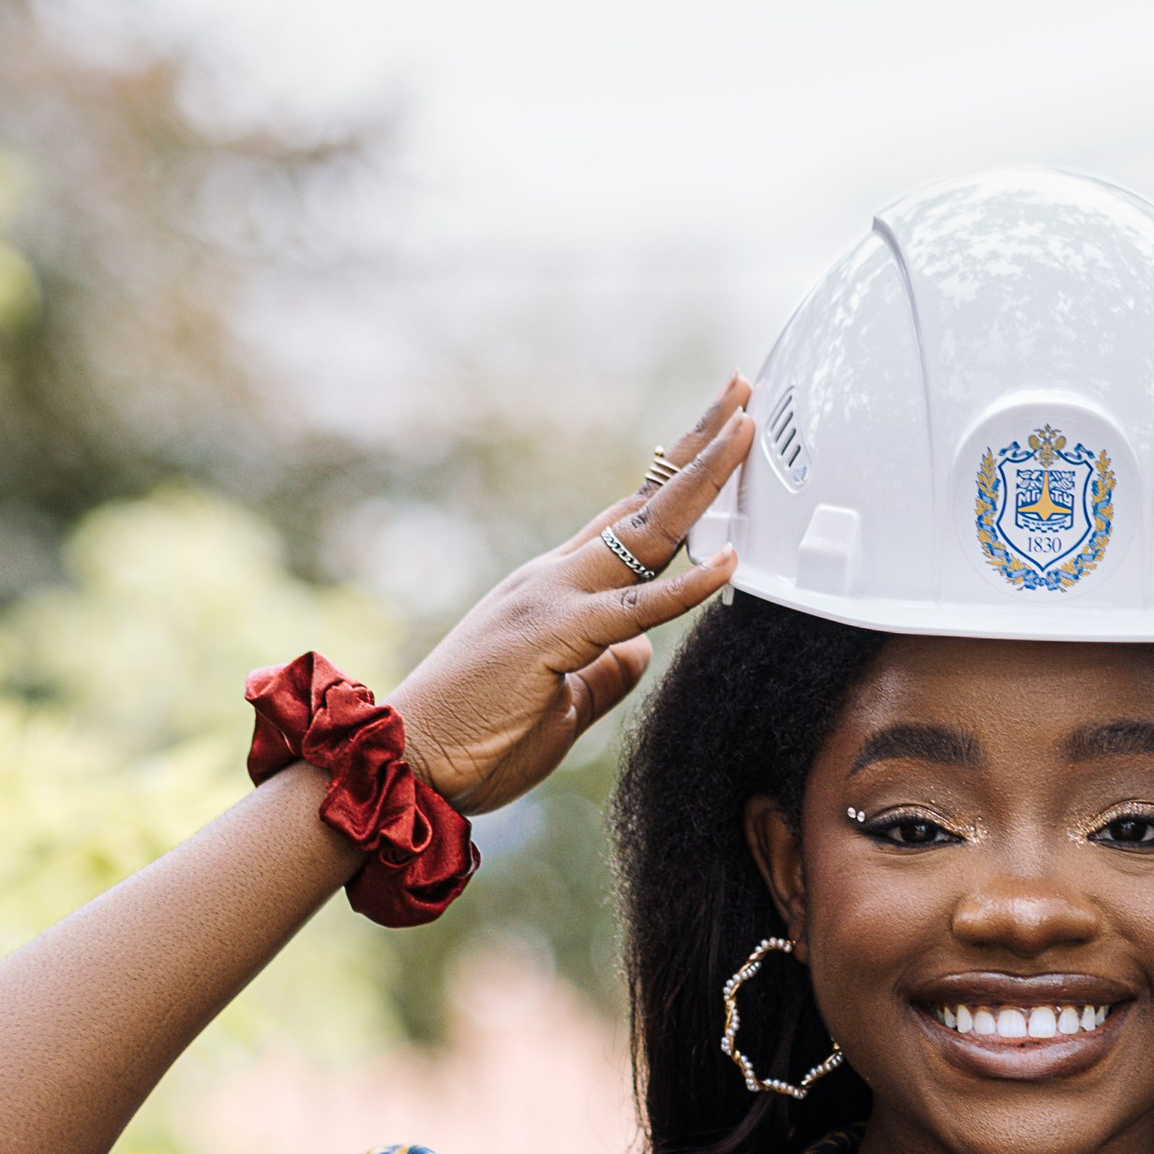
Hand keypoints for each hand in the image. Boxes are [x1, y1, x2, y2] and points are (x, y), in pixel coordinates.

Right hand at [389, 383, 749, 813]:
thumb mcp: (561, 702)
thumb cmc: (474, 741)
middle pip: (644, 501)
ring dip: (702, 479)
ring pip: (647, 530)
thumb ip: (604, 670)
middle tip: (742, 393)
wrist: (407, 761)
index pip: (627, 519)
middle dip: (697, 448)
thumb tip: (643, 651)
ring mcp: (553, 600)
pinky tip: (728, 561)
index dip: (675, 478)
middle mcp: (555, 578)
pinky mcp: (554, 637)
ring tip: (746, 430)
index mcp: (555, 590)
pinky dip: (686, 586)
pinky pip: (635, 608)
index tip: (715, 436)